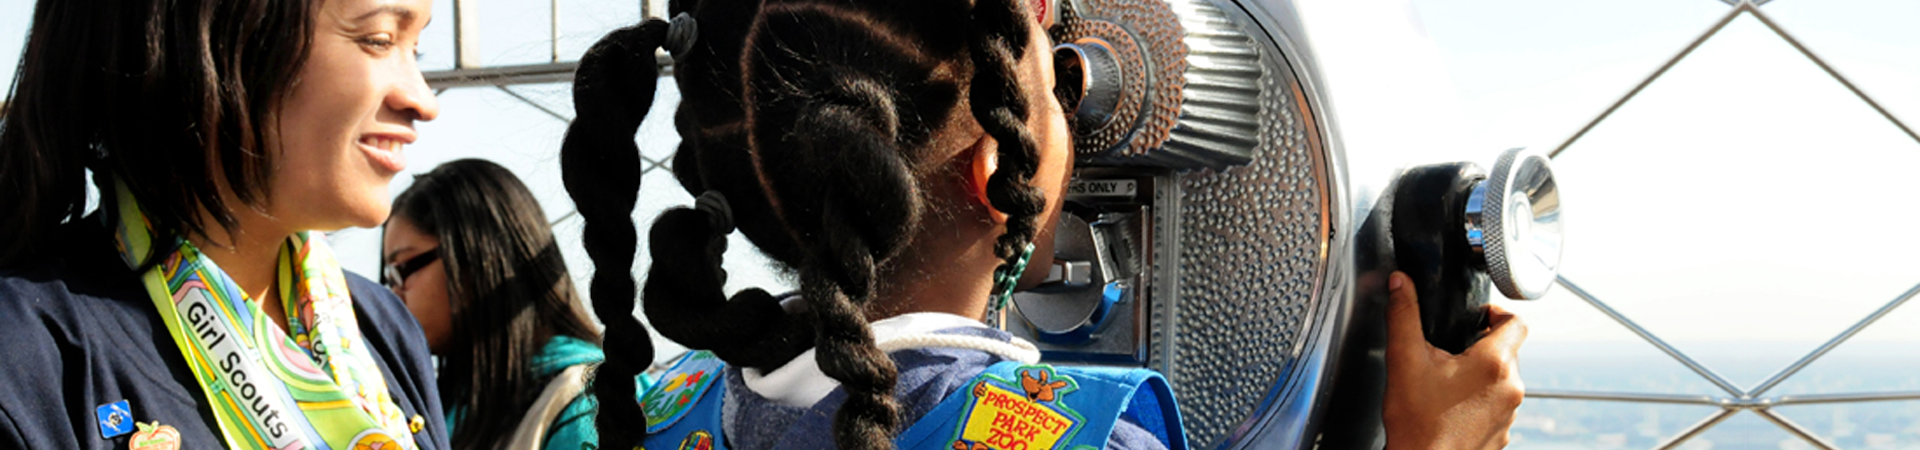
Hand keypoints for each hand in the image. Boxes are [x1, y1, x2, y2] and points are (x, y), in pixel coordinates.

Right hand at [1382, 271, 1527, 449]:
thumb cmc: (1417, 423)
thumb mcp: (1404, 361)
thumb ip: (1403, 315)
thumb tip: (1401, 284)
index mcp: (1493, 363)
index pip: (1516, 321)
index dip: (1495, 312)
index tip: (1475, 317)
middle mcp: (1510, 387)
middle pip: (1507, 350)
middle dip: (1481, 345)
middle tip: (1450, 351)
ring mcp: (1509, 413)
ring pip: (1502, 379)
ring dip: (1482, 375)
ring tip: (1448, 382)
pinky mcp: (1503, 433)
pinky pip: (1497, 406)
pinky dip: (1480, 401)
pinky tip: (1452, 407)